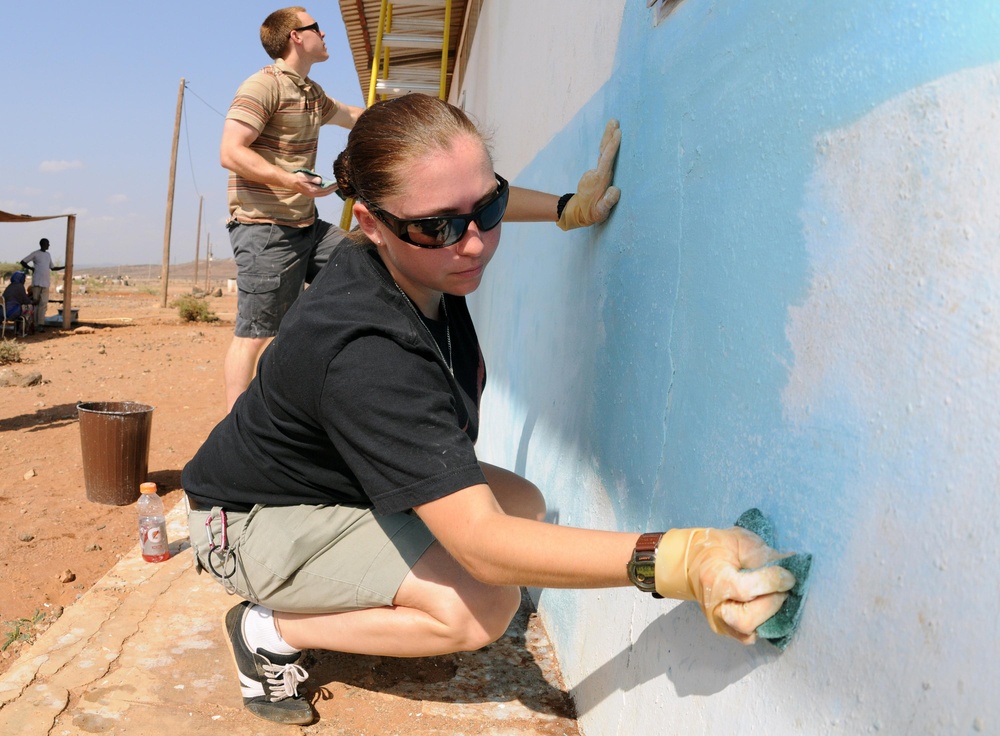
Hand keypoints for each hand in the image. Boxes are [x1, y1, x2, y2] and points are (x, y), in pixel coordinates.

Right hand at [290, 170, 339, 198]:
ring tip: (335, 187)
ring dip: (329, 191)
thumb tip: (320, 180)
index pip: (325, 189)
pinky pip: (320, 193)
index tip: (337, 184)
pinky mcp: (310, 193)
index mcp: (312, 190)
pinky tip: (328, 188)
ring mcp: (311, 195)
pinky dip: (325, 191)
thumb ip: (313, 179)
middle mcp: (313, 194)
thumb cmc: (297, 178)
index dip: (332, 187)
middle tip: (339, 185)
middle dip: (332, 189)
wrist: (290, 182)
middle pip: (325, 193)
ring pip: (323, 194)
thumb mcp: (305, 176)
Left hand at [557, 119, 621, 229]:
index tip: (618, 133)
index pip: (607, 160)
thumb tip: (615, 190)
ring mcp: (595, 171)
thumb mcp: (600, 211)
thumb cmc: (592, 212)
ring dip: (607, 137)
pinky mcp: (596, 172)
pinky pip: (603, 156)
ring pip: (602, 151)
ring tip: (613, 123)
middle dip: (608, 136)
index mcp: (599, 179)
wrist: (578, 212)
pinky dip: (607, 145)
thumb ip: (608, 202)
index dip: (612, 147)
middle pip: (603, 151)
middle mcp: (597, 172)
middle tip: (614, 120)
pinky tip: (611, 138)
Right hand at [654, 527, 794, 643]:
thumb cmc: (716, 548)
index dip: (771, 583)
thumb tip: (791, 567)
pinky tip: (768, 607)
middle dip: (771, 605)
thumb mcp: (739, 541)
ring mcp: (716, 621)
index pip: (744, 590)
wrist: (692, 561)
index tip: (789, 576)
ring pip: (747, 632)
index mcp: (712, 578)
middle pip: (745, 620)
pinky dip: (763, 623)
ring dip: (769, 616)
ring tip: (777, 597)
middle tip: (783, 589)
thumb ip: (763, 555)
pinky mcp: (724, 630)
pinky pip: (748, 635)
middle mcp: (712, 606)